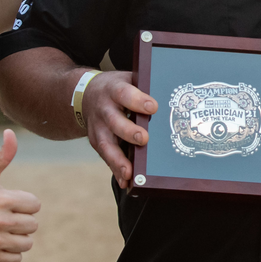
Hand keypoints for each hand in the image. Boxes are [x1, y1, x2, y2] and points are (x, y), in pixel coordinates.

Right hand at [0, 129, 40, 261]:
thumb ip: (2, 154)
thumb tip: (11, 133)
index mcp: (1, 199)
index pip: (35, 205)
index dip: (25, 202)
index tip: (12, 201)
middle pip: (32, 225)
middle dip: (22, 219)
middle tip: (7, 216)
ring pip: (26, 243)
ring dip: (18, 237)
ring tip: (5, 229)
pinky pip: (15, 259)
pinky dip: (11, 252)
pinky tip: (0, 242)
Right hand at [83, 70, 155, 186]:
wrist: (86, 94)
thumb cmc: (117, 88)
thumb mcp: (128, 79)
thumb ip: (145, 87)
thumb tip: (174, 95)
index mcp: (114, 90)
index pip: (124, 94)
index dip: (137, 100)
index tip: (153, 107)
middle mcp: (104, 109)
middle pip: (114, 121)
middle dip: (128, 131)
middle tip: (143, 139)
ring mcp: (98, 127)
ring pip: (106, 144)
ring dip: (118, 159)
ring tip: (129, 172)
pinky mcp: (96, 141)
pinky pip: (106, 157)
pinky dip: (115, 169)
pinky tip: (126, 181)